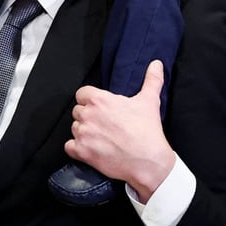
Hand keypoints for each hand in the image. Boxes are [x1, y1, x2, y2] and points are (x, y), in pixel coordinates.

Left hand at [65, 60, 174, 202]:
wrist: (148, 161)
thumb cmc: (147, 132)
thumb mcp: (149, 101)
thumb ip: (151, 79)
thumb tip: (156, 64)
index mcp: (100, 100)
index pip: (82, 93)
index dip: (90, 100)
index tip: (99, 108)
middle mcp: (88, 115)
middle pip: (77, 111)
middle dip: (88, 117)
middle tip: (103, 125)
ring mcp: (83, 134)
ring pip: (74, 128)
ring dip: (83, 132)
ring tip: (100, 137)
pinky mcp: (82, 152)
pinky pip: (69, 147)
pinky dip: (77, 149)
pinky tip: (90, 149)